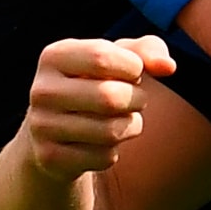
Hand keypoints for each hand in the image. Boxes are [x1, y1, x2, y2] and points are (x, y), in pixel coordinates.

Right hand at [22, 35, 175, 180]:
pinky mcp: (50, 158)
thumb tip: (169, 67)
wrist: (54, 130)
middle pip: (110, 97)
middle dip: (137, 99)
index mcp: (53, 56)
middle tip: (134, 100)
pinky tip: (101, 142)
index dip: (133, 66)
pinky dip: (114, 151)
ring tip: (121, 119)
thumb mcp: (118, 59)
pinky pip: (104, 157)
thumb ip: (147, 51)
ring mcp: (42, 126)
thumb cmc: (97, 83)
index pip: (102, 57)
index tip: (134, 71)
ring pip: (111, 131)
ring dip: (130, 126)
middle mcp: (41, 90)